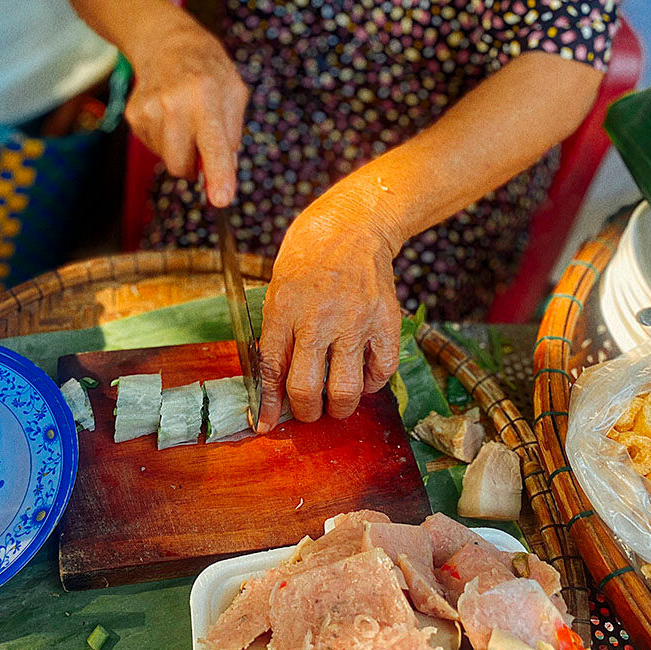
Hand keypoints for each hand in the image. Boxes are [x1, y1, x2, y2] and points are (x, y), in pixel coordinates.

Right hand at [124, 16, 247, 206]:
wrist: (167, 43)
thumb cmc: (208, 72)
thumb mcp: (234, 94)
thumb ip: (232, 137)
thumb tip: (223, 177)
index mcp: (205, 95)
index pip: (213, 143)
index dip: (218, 174)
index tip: (221, 199)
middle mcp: (173, 103)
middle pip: (181, 166)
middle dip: (195, 167)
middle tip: (202, 142)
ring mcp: (148, 110)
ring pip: (168, 160)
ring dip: (181, 152)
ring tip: (185, 121)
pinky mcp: (133, 116)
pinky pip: (154, 149)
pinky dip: (166, 141)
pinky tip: (169, 117)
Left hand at [256, 189, 401, 431]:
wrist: (354, 226)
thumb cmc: (308, 255)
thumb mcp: (278, 288)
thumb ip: (275, 334)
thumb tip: (272, 383)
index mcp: (284, 308)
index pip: (271, 371)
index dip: (268, 405)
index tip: (264, 423)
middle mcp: (319, 318)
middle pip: (307, 389)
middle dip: (305, 412)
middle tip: (307, 411)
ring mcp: (356, 321)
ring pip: (345, 390)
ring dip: (338, 408)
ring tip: (335, 404)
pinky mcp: (386, 322)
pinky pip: (380, 371)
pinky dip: (371, 384)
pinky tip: (362, 376)